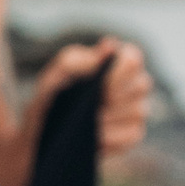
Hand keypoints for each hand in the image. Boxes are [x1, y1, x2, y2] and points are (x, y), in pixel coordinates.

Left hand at [29, 34, 151, 163]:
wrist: (41, 134)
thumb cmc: (52, 97)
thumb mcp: (56, 75)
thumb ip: (80, 59)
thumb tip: (109, 45)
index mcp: (115, 63)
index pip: (133, 59)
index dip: (119, 73)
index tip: (98, 85)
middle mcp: (131, 84)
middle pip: (142, 85)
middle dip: (115, 98)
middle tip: (92, 107)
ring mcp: (134, 110)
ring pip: (139, 111)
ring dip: (112, 119)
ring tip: (89, 123)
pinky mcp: (131, 134)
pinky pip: (134, 135)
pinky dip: (113, 138)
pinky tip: (95, 140)